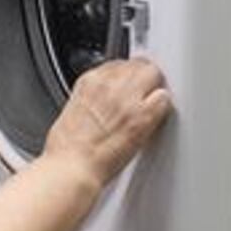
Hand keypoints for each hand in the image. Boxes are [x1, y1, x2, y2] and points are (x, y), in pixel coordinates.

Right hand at [41, 57, 171, 195]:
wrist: (71, 166)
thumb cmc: (67, 148)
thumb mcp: (72, 110)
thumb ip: (92, 99)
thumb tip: (102, 102)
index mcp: (89, 81)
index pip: (117, 63)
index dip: (126, 74)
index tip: (129, 83)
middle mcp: (109, 84)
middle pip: (138, 64)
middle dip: (143, 76)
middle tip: (146, 89)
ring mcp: (127, 99)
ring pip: (154, 75)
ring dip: (154, 87)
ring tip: (153, 101)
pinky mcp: (143, 116)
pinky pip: (164, 99)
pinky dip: (163, 105)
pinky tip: (157, 115)